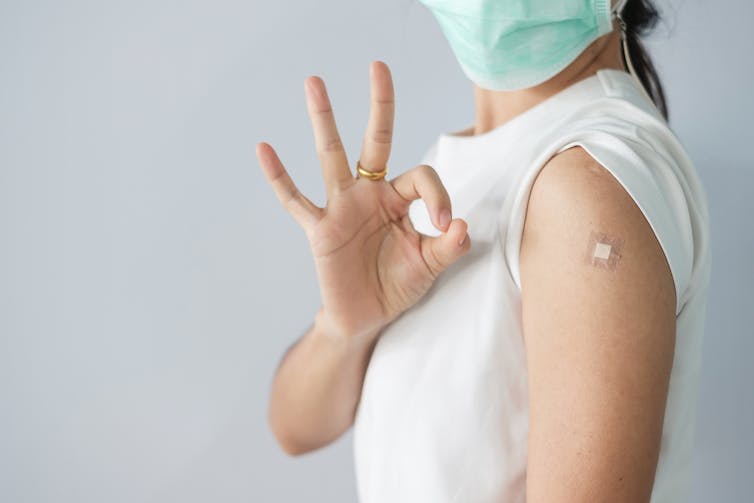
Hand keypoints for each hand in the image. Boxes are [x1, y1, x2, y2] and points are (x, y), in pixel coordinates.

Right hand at [256, 61, 469, 340]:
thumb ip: (448, 247)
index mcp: (399, 199)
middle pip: (374, 141)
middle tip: (378, 66)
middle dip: (380, 106)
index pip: (421, 177)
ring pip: (331, 157)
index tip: (445, 226)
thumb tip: (461, 225)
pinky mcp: (320, 229)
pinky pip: (296, 200)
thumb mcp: (430, 266)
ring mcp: (341, 208)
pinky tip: (264, 149)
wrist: (366, 317)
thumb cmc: (397, 286)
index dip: (438, 196)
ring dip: (324, 120)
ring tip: (314, 82)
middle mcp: (370, 194)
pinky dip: (279, 177)